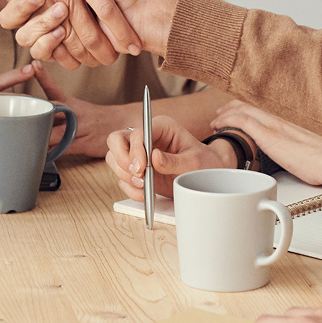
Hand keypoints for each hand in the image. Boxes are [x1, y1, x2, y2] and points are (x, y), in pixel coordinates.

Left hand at [30, 70, 118, 157]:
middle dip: (34, 115)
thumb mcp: (77, 108)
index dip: (43, 76)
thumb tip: (31, 114)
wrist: (122, 124)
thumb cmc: (94, 119)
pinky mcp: (85, 143)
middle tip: (16, 115)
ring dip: (39, 137)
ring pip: (55, 133)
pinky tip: (40, 156)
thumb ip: (56, 111)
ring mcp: (80, 128)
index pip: (53, 88)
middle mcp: (74, 113)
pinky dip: (51, 153)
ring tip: (22, 140)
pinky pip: (64, 149)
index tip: (34, 65)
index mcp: (70, 103)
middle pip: (51, 111)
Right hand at [104, 116, 232, 198]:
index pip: (137, 132)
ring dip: (125, 175)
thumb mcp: (195, 162)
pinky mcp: (137, 171)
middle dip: (122, 160)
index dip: (135, 149)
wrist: (207, 178)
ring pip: (114, 159)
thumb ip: (175, 160)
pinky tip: (146, 194)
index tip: (141, 168)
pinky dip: (131, 189)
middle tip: (138, 175)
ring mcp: (138, 154)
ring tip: (144, 186)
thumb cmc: (204, 164)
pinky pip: (122, 179)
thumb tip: (154, 157)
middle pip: (116, 140)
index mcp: (161, 127)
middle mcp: (146, 138)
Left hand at [209, 99, 321, 188]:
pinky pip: (243, 121)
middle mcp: (280, 119)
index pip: (262, 109)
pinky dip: (228, 120)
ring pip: (243, 110)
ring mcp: (274, 126)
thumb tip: (294, 160)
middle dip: (231, 108)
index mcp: (289, 123)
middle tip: (219, 114)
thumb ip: (296, 150)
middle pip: (249, 105)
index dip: (245, 108)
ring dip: (225, 113)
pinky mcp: (269, 136)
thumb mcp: (308, 152)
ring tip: (215, 121)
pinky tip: (220, 125)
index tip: (234, 112)